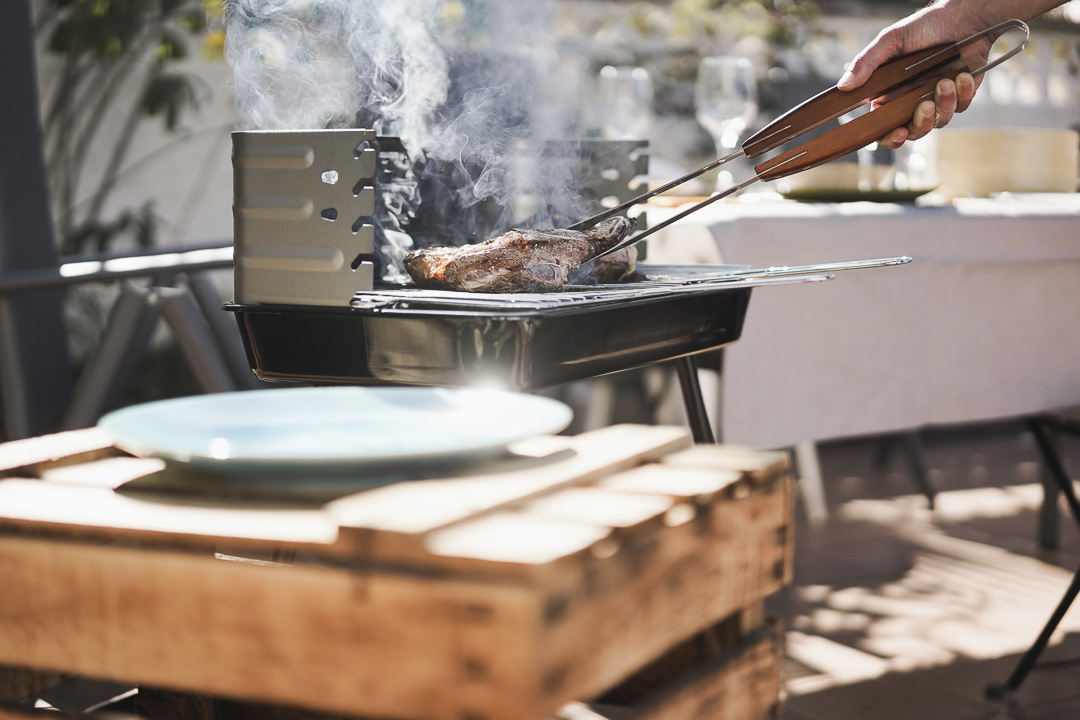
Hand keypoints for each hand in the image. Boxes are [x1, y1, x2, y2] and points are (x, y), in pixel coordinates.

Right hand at [836, 4, 991, 147]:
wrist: (963, 15)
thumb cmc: (925, 25)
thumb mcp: (891, 40)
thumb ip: (866, 63)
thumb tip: (843, 86)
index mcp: (891, 93)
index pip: (884, 126)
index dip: (890, 136)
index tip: (898, 132)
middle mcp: (913, 100)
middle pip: (914, 131)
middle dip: (921, 124)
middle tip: (925, 106)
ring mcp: (938, 99)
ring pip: (940, 121)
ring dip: (944, 104)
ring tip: (946, 81)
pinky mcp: (961, 94)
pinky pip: (961, 106)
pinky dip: (962, 93)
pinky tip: (961, 75)